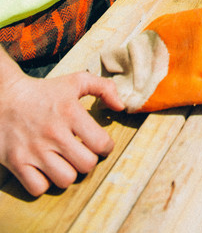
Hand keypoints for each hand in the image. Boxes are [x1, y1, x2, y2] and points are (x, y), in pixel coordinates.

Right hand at [0, 57, 122, 196]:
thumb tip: (121, 106)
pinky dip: (44, 182)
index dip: (106, 147)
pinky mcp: (17, 163)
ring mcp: (35, 150)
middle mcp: (53, 133)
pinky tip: (45, 168)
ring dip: (68, 173)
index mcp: (70, 112)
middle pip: (86, 165)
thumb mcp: (76, 81)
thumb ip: (103, 88)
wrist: (5, 98)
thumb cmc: (44, 91)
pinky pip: (39, 188)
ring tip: (65, 161)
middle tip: (82, 152)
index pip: (101, 144)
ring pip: (65, 180)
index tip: (100, 144)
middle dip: (88, 160)